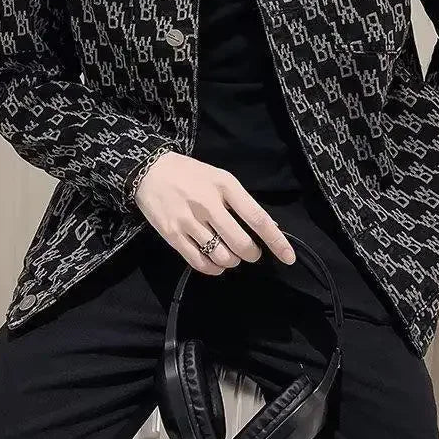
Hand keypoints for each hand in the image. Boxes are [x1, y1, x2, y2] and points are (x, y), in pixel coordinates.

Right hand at [134, 152, 296, 274]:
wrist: (150, 170)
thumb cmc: (190, 174)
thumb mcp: (220, 178)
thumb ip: (241, 201)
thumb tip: (269, 227)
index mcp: (225, 185)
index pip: (257, 217)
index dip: (276, 241)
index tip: (289, 258)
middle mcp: (208, 203)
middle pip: (240, 243)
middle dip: (251, 254)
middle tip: (250, 252)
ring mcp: (189, 220)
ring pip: (221, 256)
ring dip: (231, 261)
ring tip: (229, 255)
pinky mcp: (172, 234)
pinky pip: (199, 262)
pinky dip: (213, 268)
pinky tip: (215, 263)